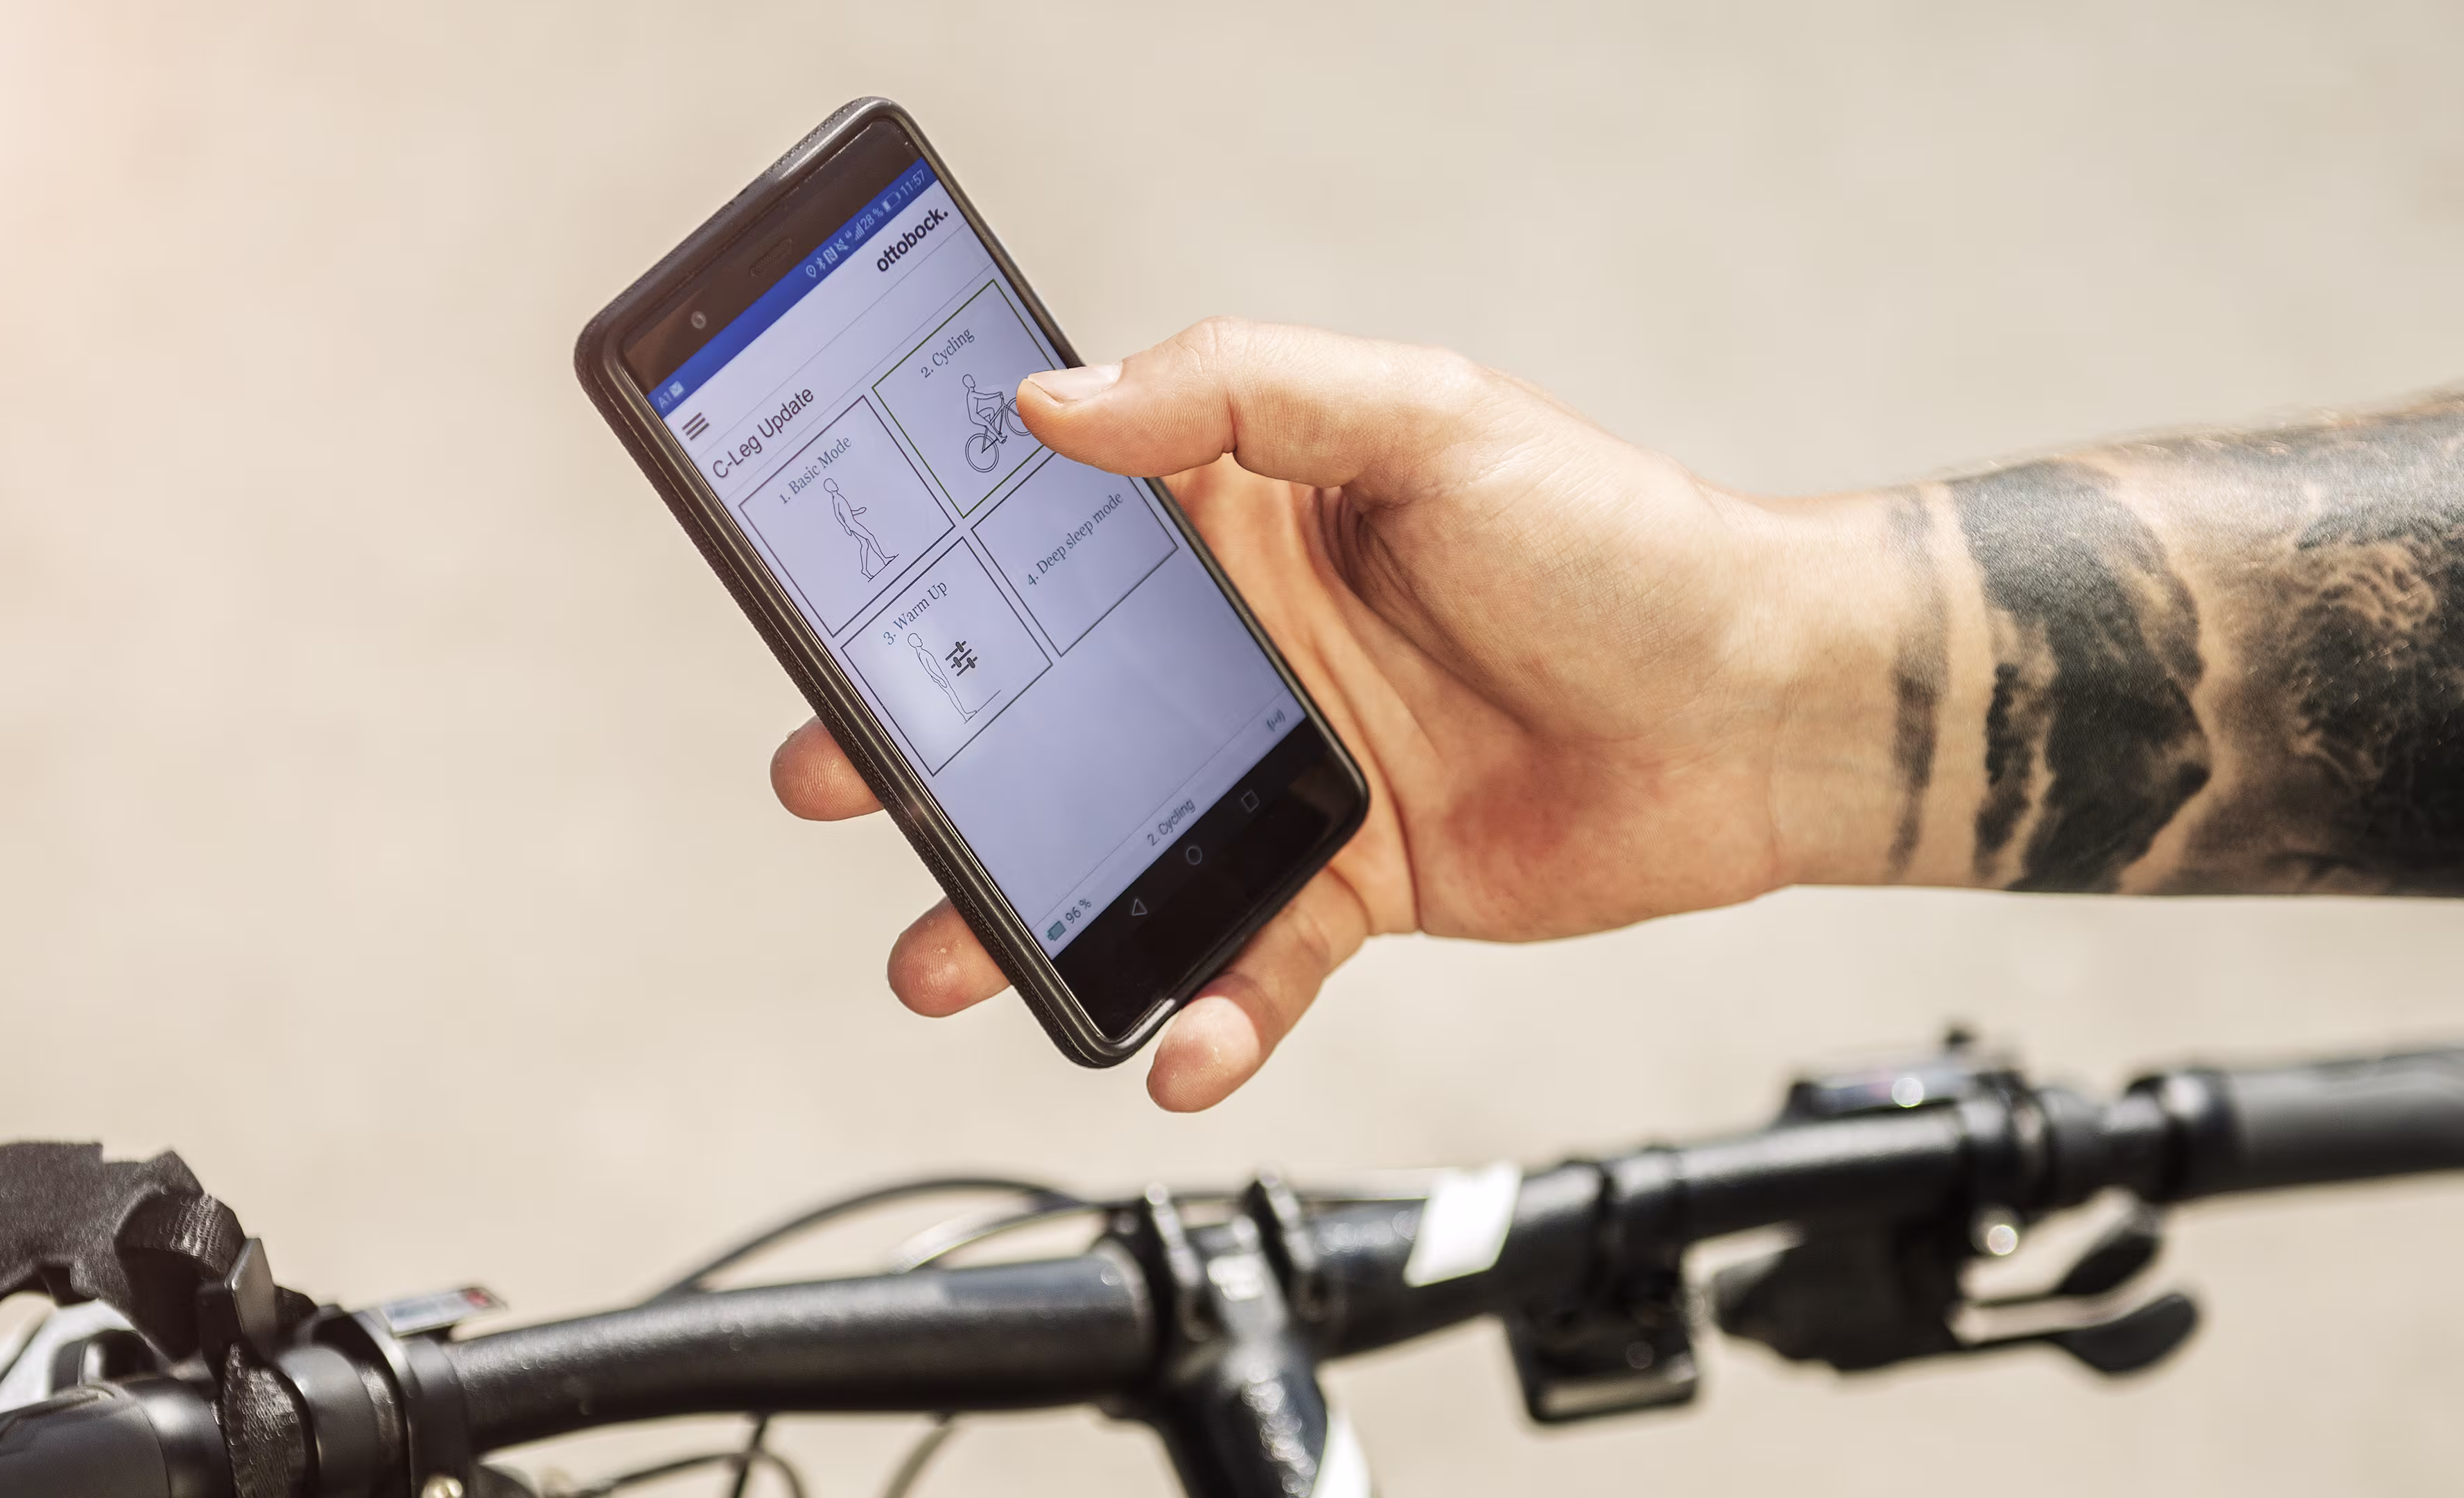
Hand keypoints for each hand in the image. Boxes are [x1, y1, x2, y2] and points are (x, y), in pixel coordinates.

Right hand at [773, 319, 1897, 1108]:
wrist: (1768, 704)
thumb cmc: (1616, 537)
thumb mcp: (1423, 416)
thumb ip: (1236, 388)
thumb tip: (1054, 400)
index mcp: (1243, 520)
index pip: (1054, 539)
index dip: (938, 571)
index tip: (837, 605)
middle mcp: (1248, 649)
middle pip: (1051, 711)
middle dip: (930, 754)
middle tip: (836, 783)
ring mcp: (1293, 773)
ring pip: (1124, 854)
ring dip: (1030, 911)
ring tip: (948, 959)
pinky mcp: (1354, 883)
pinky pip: (1254, 960)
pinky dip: (1210, 1013)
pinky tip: (1177, 1045)